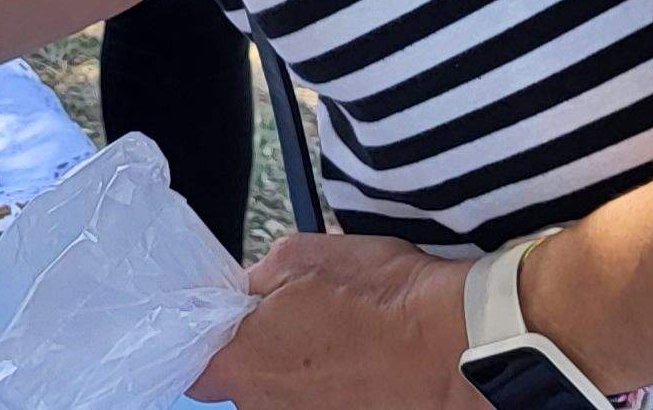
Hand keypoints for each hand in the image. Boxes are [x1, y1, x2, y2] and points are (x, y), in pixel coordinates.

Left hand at [186, 233, 473, 409]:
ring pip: (290, 400)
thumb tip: (248, 289)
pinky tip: (367, 366)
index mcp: (244, 365)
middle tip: (303, 325)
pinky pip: (327, 406)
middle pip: (248, 386)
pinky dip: (342, 390)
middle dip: (268, 356)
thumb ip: (257, 279)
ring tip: (346, 345)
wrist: (457, 342)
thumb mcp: (301, 256)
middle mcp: (269, 409)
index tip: (227, 330)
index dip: (209, 347)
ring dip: (307, 376)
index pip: (196, 372)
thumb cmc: (386, 300)